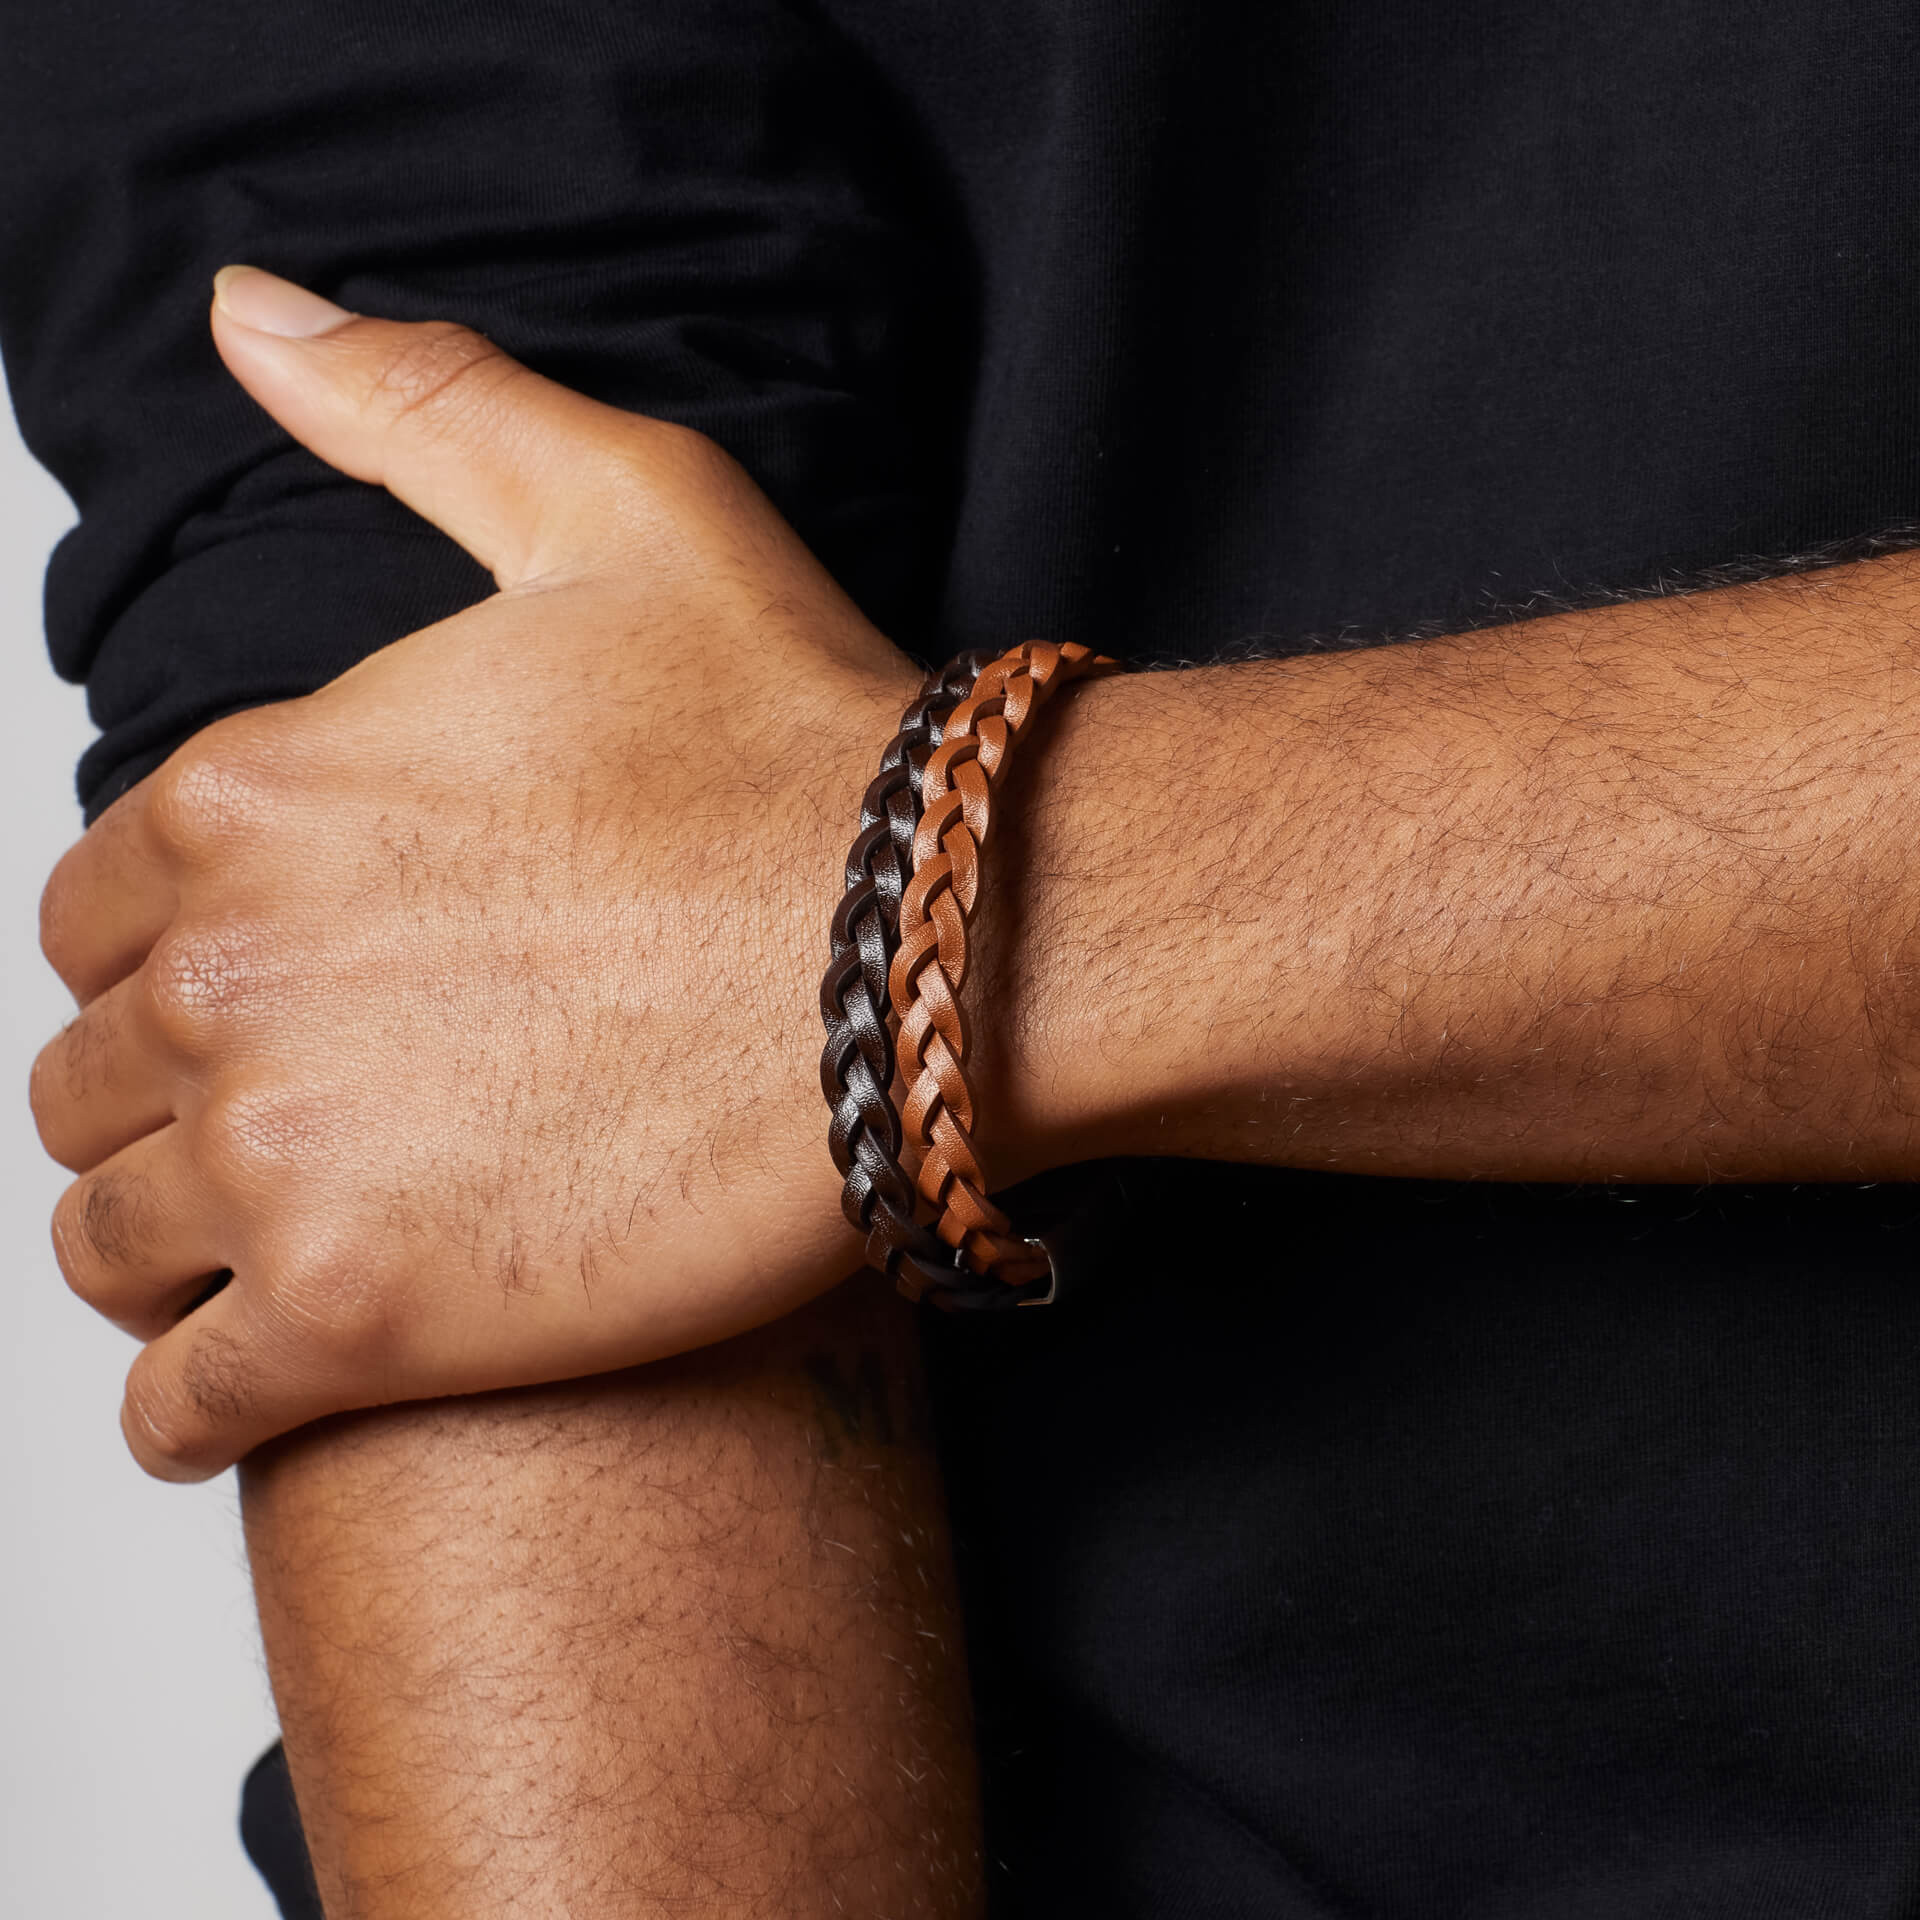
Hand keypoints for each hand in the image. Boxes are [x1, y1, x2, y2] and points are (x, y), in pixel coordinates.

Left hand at [31, 267, 928, 1478]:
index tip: (245, 992)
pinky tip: (243, 1395)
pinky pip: (185, 1408)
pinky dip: (191, 1412)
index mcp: (254, 797)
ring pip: (107, 1243)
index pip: (91, 910)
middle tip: (262, 1125)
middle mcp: (231, 978)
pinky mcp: (369, 1325)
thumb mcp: (622, 509)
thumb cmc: (802, 749)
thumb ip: (421, 406)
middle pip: (90, 1080)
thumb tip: (250, 310)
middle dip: (154, 1101)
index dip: (160, 956)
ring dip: (155, 1252)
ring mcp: (286, 1164)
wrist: (943, 954)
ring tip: (244, 1258)